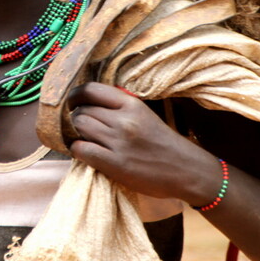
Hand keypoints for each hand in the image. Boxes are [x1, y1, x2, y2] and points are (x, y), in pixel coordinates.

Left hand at [67, 82, 216, 202]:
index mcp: (131, 104)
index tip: (72, 102)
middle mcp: (123, 120)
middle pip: (82, 110)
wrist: (186, 170)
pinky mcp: (114, 163)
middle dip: (76, 117)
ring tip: (83, 138)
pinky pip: (81, 149)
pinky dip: (77, 149)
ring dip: (76, 133)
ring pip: (79, 127)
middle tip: (80, 126)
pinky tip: (84, 152)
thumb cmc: (163, 142)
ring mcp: (118, 142)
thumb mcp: (144, 114)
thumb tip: (89, 102)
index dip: (75, 95)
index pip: (91, 90)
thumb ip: (119, 106)